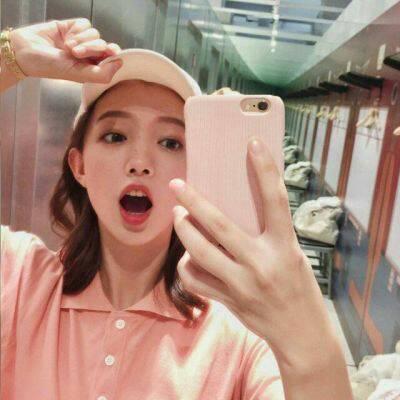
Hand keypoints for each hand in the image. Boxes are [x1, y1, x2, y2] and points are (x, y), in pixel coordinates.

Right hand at [9, 18, 122, 82]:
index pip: (113, 59)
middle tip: (76, 53)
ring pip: (95, 34)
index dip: (112, 54)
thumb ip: (101, 73)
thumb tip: (119, 63)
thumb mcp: (78, 75)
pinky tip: (66, 37)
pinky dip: (77, 30)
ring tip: (67, 48)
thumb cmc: (51, 67)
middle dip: (92, 48)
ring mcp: (81, 40)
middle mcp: (89, 54)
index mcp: (93, 68)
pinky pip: (85, 23)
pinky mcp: (72, 27)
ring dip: (82, 40)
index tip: (109, 53)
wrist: (26, 52)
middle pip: (105, 45)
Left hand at [169, 137, 337, 371]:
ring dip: (184, 230)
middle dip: (193, 202)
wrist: (303, 335)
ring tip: (178, 217)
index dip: (265, 168)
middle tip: (177, 186)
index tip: (251, 143)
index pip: (275, 200)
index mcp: (285, 246)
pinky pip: (196, 280)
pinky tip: (188, 257)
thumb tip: (238, 210)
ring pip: (200, 252)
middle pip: (220, 226)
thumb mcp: (292, 255)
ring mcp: (242, 285)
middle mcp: (262, 263)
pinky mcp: (229, 301)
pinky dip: (187, 265)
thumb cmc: (300, 289)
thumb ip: (268, 235)